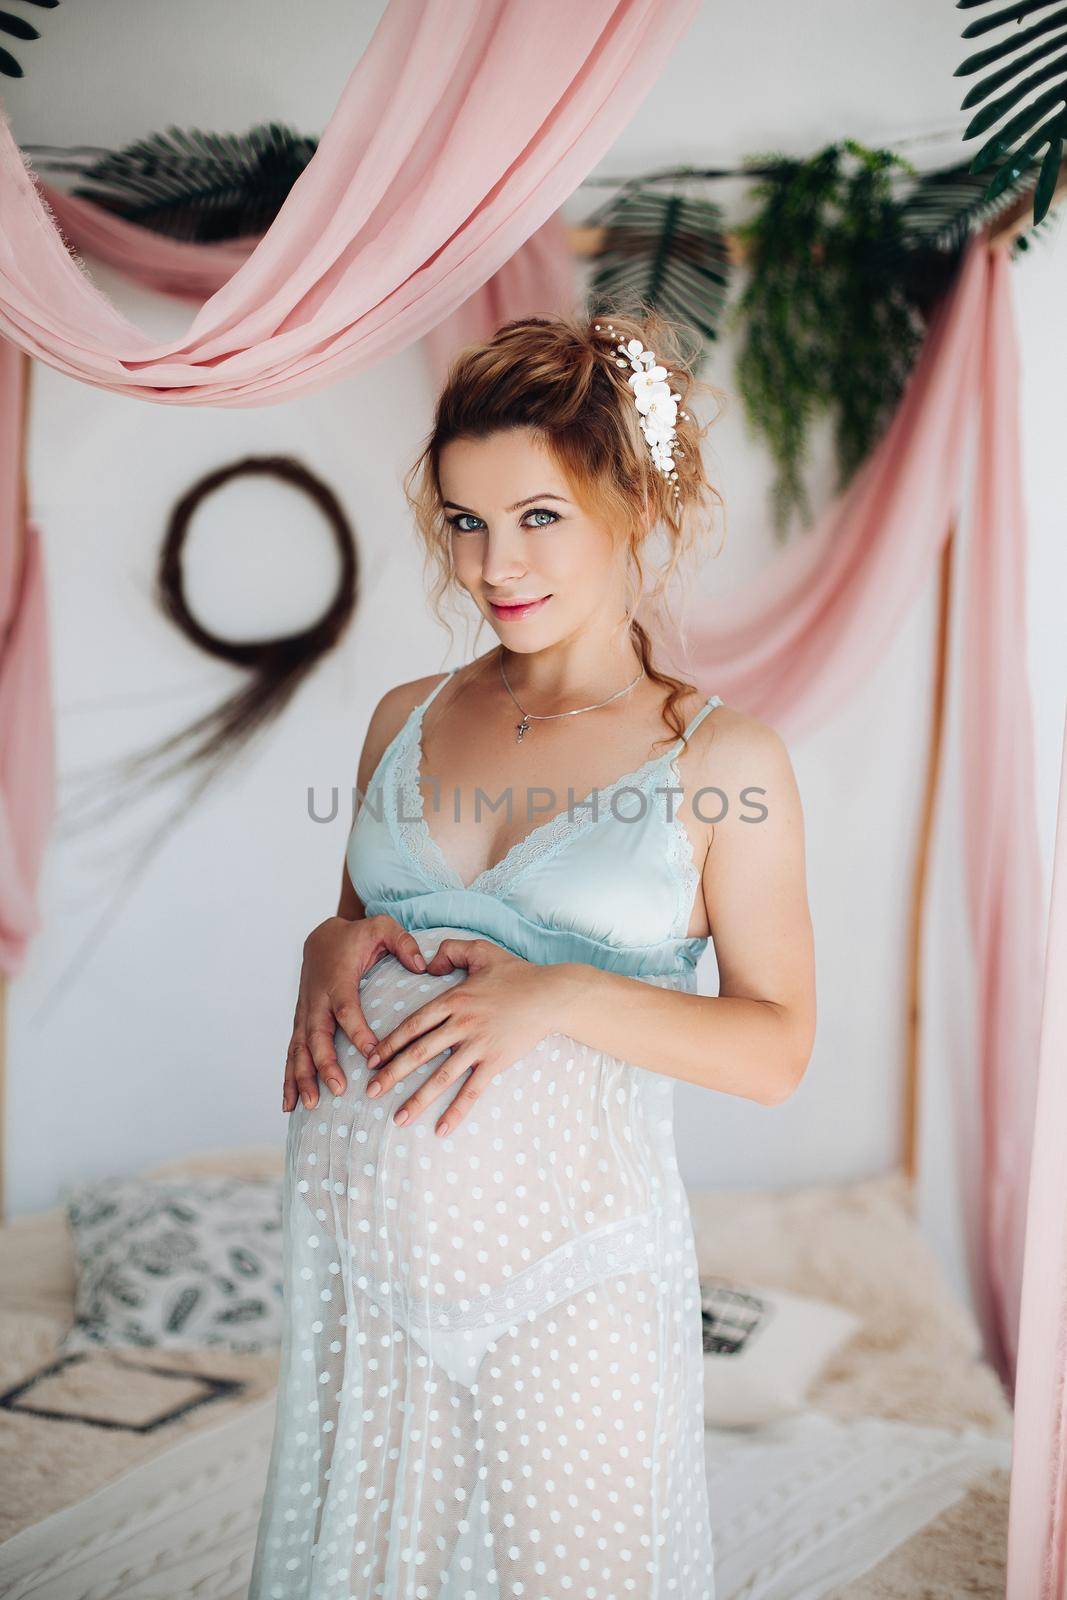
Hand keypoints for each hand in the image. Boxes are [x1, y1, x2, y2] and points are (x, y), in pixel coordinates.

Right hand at [282, 913, 428, 1112]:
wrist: (321, 937)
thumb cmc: (357, 936)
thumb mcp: (382, 927)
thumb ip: (403, 942)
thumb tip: (423, 965)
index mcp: (338, 979)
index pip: (346, 1008)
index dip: (357, 1031)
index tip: (372, 1055)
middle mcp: (317, 999)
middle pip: (317, 1034)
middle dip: (325, 1064)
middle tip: (339, 1089)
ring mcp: (305, 1013)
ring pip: (299, 1048)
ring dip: (302, 1077)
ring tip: (311, 1105)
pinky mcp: (300, 1023)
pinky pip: (292, 1052)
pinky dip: (289, 1078)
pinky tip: (290, 1104)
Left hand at [364, 937, 574, 1135]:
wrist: (551, 994)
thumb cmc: (516, 973)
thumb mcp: (481, 951)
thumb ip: (450, 951)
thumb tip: (428, 963)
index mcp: (453, 999)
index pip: (412, 1025)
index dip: (389, 1044)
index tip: (372, 1061)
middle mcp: (461, 1024)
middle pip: (418, 1053)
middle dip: (392, 1074)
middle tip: (371, 1092)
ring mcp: (478, 1046)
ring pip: (441, 1077)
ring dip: (417, 1099)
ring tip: (398, 1119)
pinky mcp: (495, 1062)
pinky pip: (472, 1090)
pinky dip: (456, 1111)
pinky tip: (442, 1130)